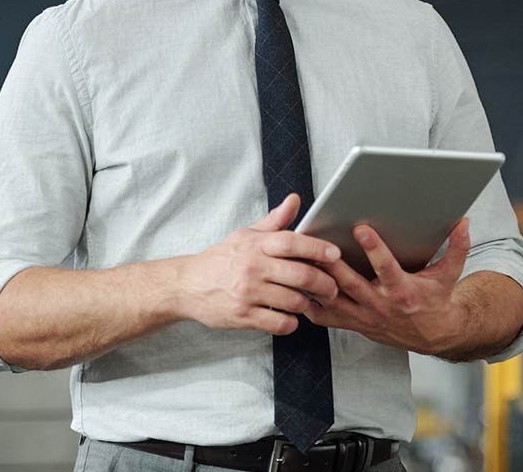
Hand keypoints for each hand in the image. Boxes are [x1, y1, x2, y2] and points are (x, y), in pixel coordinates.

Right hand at [177, 193, 339, 334]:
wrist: (187, 285)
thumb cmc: (222, 258)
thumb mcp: (246, 234)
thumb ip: (275, 220)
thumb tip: (295, 200)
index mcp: (256, 245)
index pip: (291, 242)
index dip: (316, 247)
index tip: (335, 254)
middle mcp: (253, 267)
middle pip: (300, 274)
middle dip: (324, 283)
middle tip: (333, 287)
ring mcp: (248, 293)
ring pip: (293, 300)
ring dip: (308, 303)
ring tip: (310, 301)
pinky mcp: (243, 316)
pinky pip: (278, 323)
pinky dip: (290, 322)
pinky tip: (290, 317)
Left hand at [304, 218, 470, 354]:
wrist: (432, 335)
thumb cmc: (437, 300)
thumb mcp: (449, 274)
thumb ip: (457, 247)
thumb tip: (464, 221)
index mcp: (403, 292)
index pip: (386, 268)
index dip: (374, 248)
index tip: (361, 228)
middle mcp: (381, 306)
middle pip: (351, 284)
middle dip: (333, 265)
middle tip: (317, 243)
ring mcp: (364, 317)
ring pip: (333, 300)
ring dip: (315, 282)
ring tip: (300, 260)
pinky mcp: (353, 323)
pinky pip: (325, 317)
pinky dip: (309, 304)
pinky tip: (296, 287)